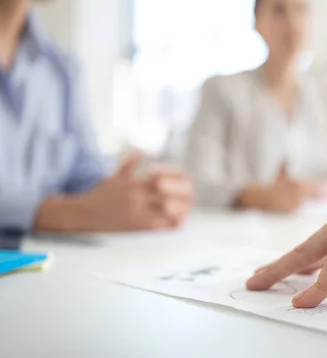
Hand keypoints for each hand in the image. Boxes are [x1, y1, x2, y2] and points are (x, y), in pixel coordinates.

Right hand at [35, 154, 193, 231]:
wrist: (83, 214)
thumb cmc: (101, 195)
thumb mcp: (115, 177)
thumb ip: (130, 165)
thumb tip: (141, 152)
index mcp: (134, 182)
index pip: (160, 175)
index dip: (174, 176)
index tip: (180, 178)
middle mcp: (136, 195)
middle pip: (167, 191)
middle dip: (182, 192)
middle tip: (190, 193)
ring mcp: (137, 211)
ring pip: (166, 209)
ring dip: (181, 208)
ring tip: (187, 207)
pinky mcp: (136, 226)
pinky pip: (159, 225)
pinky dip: (171, 223)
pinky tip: (180, 221)